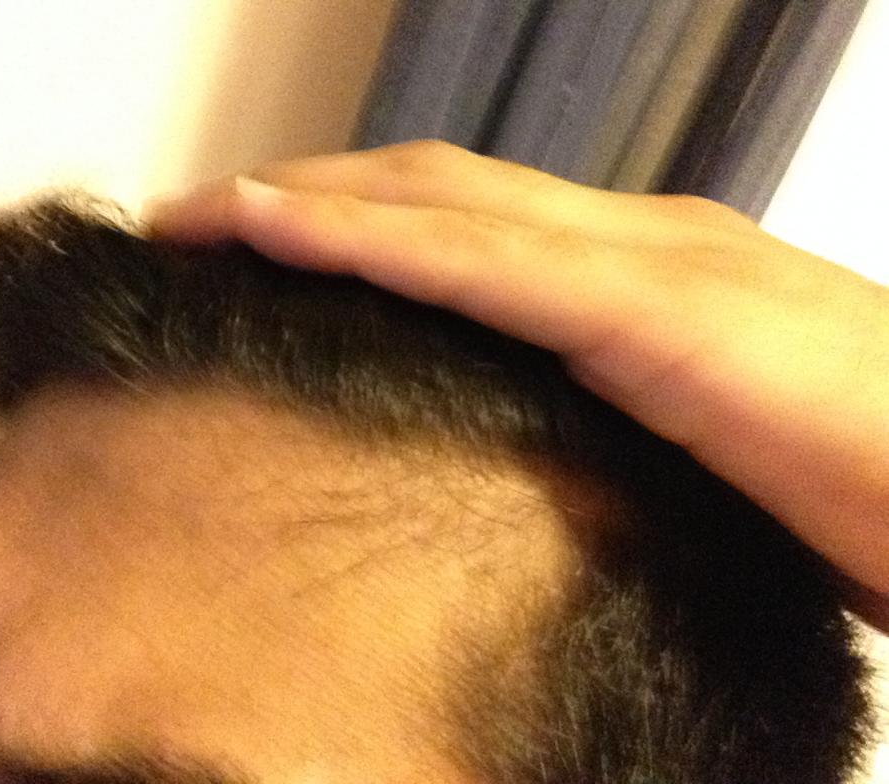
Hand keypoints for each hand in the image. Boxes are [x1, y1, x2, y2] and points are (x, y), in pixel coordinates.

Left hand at [146, 140, 888, 630]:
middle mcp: (635, 243)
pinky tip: (271, 227)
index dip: (348, 223)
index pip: (462, 227)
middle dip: (306, 194)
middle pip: (431, 193)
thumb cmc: (862, 478)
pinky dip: (364, 238)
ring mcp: (645, 263)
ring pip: (437, 206)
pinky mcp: (656, 312)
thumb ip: (608, 424)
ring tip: (200, 219)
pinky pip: (478, 263)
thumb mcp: (698, 444)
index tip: (252, 249)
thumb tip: (518, 454)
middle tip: (196, 223)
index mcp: (638, 278)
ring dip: (307, 202)